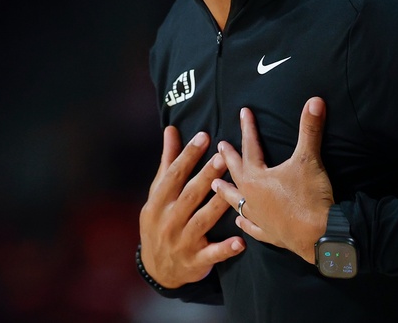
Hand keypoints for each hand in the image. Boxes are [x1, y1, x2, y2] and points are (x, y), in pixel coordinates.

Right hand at [139, 126, 245, 287]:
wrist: (156, 268)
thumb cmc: (160, 220)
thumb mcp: (159, 193)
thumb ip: (168, 162)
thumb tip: (171, 129)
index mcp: (159, 202)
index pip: (174, 175)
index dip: (188, 155)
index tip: (204, 136)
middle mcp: (169, 221)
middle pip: (189, 196)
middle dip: (206, 176)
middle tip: (223, 157)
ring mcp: (182, 241)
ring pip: (201, 221)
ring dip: (217, 205)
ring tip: (232, 191)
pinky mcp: (195, 261)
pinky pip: (212, 254)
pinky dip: (225, 249)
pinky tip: (241, 241)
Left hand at [211, 96, 333, 263]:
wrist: (319, 237)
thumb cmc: (309, 196)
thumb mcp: (309, 159)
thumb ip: (310, 129)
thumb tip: (315, 101)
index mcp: (256, 177)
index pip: (250, 146)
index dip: (248, 127)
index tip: (243, 112)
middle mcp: (251, 197)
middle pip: (236, 173)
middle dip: (228, 158)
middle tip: (219, 147)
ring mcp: (258, 218)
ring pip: (236, 202)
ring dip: (226, 192)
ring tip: (215, 185)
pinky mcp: (269, 235)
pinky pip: (252, 228)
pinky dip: (245, 224)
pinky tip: (240, 222)